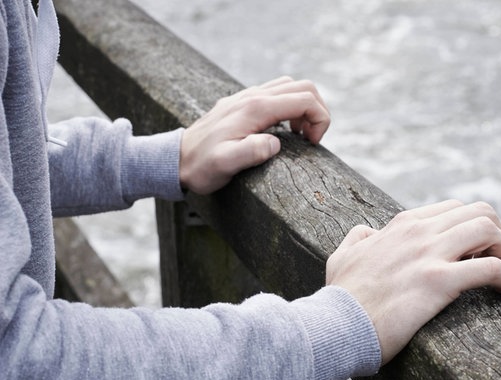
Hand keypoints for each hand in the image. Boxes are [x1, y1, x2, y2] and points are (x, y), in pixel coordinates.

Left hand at [179, 76, 329, 194]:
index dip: (320, 119)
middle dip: (317, 110)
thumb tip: (275, 143)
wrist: (175, 159)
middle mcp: (253, 96)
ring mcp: (247, 96)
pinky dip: (290, 106)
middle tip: (311, 138)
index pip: (304, 99)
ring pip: (290, 86)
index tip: (312, 143)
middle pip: (302, 86)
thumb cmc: (201, 166)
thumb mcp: (226, 164)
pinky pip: (276, 93)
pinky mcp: (243, 102)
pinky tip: (282, 129)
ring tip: (299, 134)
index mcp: (255, 109)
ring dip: (304, 107)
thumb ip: (252, 151)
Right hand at [326, 200, 500, 364]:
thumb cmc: (341, 296)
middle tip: (493, 258)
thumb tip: (367, 232)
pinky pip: (491, 268)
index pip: (453, 209)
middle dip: (495, 232)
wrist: (336, 324)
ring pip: (488, 228)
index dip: (470, 227)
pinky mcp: (438, 282)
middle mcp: (418, 232)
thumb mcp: (342, 256)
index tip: (472, 252)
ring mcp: (429, 255)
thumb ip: (357, 238)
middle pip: (478, 211)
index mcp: (402, 225)